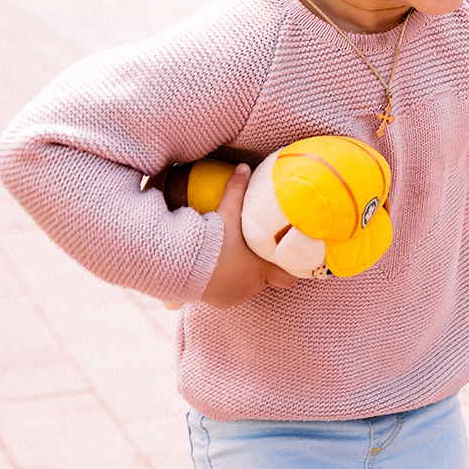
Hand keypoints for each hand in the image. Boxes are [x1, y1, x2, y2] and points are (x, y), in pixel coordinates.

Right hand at [198, 164, 298, 306]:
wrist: (179, 265)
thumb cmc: (210, 241)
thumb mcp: (226, 213)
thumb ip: (236, 190)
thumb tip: (244, 167)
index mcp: (260, 269)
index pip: (289, 277)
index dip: (288, 267)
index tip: (284, 256)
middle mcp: (251, 287)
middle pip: (267, 280)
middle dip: (264, 269)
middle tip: (257, 252)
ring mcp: (235, 297)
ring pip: (249, 287)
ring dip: (245, 276)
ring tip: (235, 258)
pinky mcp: (219, 302)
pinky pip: (230, 294)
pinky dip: (228, 284)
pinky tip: (219, 269)